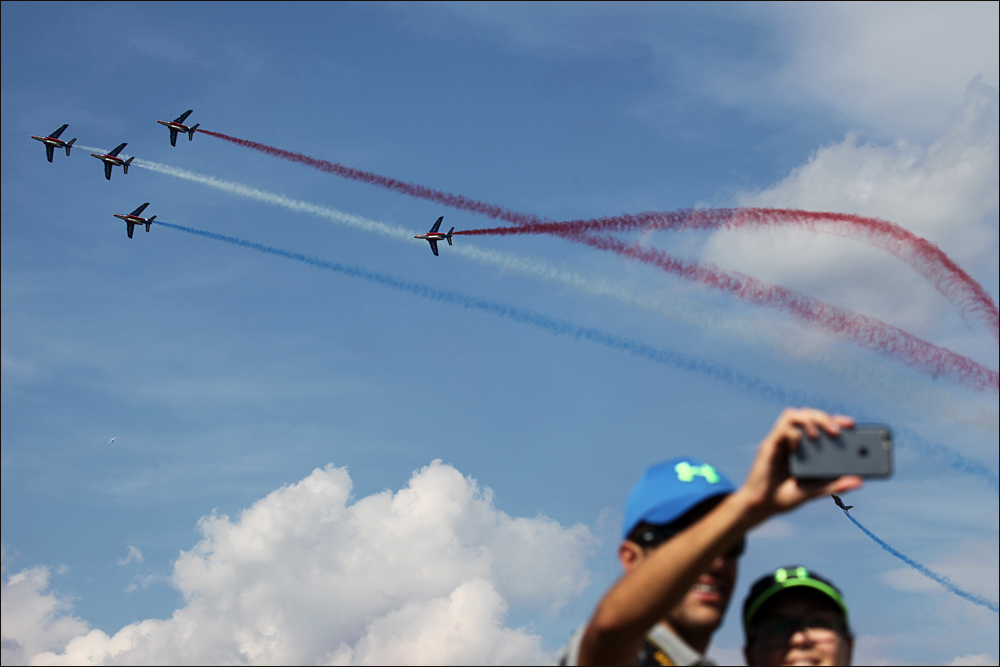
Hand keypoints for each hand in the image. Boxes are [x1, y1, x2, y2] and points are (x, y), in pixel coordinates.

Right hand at [739, 408, 861, 523]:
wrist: (761, 506)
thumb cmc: (785, 497)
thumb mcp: (814, 492)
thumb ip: (834, 485)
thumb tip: (860, 481)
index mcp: (805, 448)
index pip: (820, 424)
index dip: (835, 419)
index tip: (852, 425)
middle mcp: (793, 440)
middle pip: (807, 414)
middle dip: (824, 417)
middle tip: (836, 431)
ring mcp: (780, 441)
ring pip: (793, 415)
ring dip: (808, 419)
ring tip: (817, 434)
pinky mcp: (769, 446)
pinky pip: (781, 429)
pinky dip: (793, 433)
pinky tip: (798, 446)